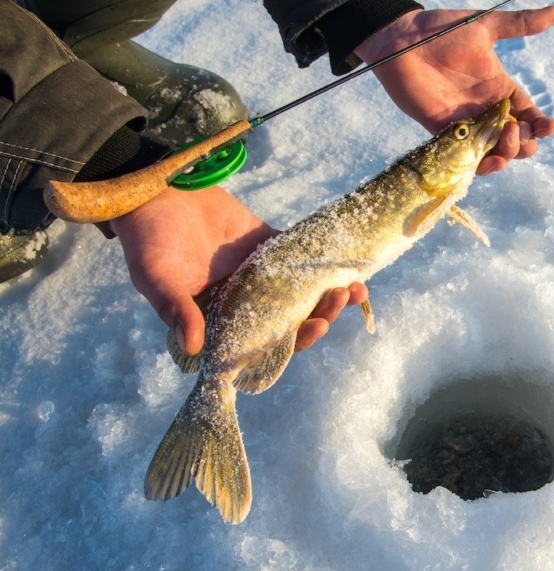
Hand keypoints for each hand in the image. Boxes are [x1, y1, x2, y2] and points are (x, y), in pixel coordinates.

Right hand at [108, 186, 367, 355]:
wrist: (155, 191)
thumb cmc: (147, 241)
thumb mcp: (156, 277)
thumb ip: (175, 310)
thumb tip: (193, 347)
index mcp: (222, 321)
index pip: (265, 343)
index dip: (294, 342)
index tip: (315, 328)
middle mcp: (246, 304)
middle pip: (293, 320)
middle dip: (322, 316)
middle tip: (341, 302)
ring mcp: (260, 276)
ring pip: (303, 293)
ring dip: (330, 295)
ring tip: (356, 289)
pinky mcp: (268, 246)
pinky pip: (301, 259)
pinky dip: (324, 263)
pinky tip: (348, 263)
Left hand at [355, 5, 553, 175]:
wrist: (402, 40)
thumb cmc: (442, 30)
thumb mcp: (485, 26)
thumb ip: (520, 24)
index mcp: (500, 88)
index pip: (529, 114)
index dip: (541, 125)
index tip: (547, 127)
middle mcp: (486, 110)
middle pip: (516, 139)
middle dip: (524, 143)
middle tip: (514, 130)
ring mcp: (467, 124)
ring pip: (495, 152)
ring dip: (507, 156)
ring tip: (503, 146)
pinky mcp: (444, 134)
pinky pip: (466, 159)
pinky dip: (480, 165)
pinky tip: (488, 161)